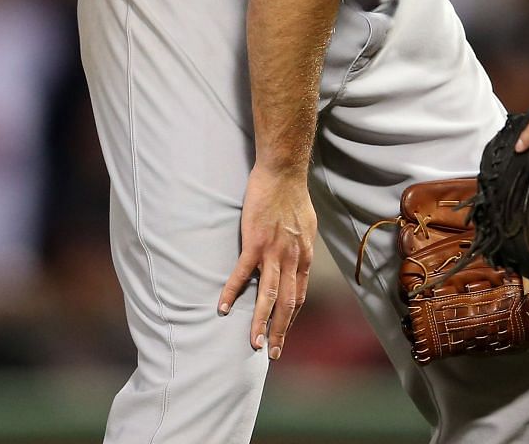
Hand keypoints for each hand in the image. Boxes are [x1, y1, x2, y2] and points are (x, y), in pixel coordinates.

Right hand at [217, 163, 316, 358]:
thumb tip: (299, 257)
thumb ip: (301, 246)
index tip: (282, 335)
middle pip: (287, 303)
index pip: (299, 295)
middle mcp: (292, 258)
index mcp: (304, 256)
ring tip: (253, 343)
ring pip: (268, 295)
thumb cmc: (293, 197)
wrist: (284, 173)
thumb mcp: (306, 226)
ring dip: (260, 322)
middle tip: (272, 354)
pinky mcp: (254, 241)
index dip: (290, 318)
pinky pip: (243, 273)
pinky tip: (221, 307)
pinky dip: (232, 291)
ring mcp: (273, 252)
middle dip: (279, 331)